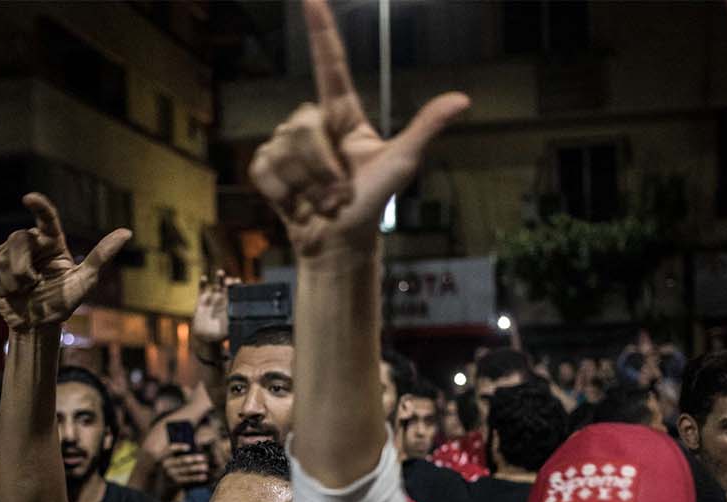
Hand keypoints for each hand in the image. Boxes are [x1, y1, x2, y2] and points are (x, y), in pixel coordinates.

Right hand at [0, 193, 130, 334]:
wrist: (37, 324)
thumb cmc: (62, 302)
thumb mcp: (84, 281)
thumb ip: (100, 256)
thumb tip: (127, 232)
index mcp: (52, 242)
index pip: (46, 219)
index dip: (39, 206)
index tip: (29, 199)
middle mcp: (30, 243)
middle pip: (19, 239)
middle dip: (23, 266)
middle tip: (32, 283)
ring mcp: (8, 252)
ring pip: (4, 256)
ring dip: (16, 281)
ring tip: (25, 290)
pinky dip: (4, 287)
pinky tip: (11, 292)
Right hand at [160, 443, 210, 488]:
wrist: (164, 485)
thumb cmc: (172, 468)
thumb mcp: (170, 460)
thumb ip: (179, 453)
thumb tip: (197, 447)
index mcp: (163, 456)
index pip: (170, 449)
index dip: (179, 447)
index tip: (189, 447)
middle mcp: (165, 466)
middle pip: (182, 460)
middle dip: (194, 459)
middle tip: (204, 458)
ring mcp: (170, 475)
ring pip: (187, 470)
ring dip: (198, 468)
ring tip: (206, 467)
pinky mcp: (175, 483)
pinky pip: (188, 479)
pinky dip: (197, 478)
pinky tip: (204, 476)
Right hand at [192, 271, 238, 345]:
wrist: (204, 338)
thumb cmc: (219, 335)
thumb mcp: (229, 329)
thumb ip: (235, 323)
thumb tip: (244, 320)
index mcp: (231, 306)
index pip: (236, 294)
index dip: (238, 287)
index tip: (239, 282)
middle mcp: (223, 300)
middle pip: (228, 287)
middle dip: (230, 282)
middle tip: (231, 280)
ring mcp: (212, 299)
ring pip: (216, 285)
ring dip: (219, 278)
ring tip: (221, 272)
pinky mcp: (202, 300)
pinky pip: (202, 289)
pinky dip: (203, 283)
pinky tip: (204, 278)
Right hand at [248, 0, 467, 255]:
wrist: (340, 244)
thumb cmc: (374, 203)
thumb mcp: (402, 163)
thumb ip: (425, 127)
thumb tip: (462, 99)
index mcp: (344, 115)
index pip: (330, 66)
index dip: (321, 31)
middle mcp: (314, 124)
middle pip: (302, 122)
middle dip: (321, 163)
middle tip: (338, 193)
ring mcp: (287, 145)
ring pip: (283, 146)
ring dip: (306, 182)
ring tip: (321, 202)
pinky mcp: (268, 168)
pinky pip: (265, 166)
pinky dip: (282, 191)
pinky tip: (296, 204)